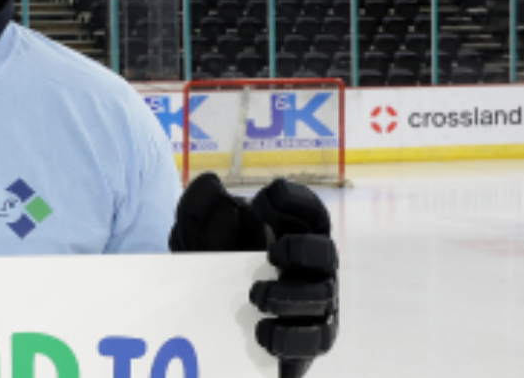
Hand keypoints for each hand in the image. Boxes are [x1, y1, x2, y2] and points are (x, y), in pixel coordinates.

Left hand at [170, 174, 337, 377]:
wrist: (205, 322)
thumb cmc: (215, 270)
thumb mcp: (198, 238)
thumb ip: (198, 210)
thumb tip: (211, 183)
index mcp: (291, 234)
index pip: (310, 212)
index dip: (296, 201)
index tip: (265, 198)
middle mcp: (310, 267)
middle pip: (325, 252)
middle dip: (302, 249)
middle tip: (273, 251)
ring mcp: (314, 303)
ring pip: (323, 295)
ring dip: (291, 295)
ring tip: (257, 295)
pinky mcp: (310, 338)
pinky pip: (315, 339)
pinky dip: (290, 335)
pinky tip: (262, 329)